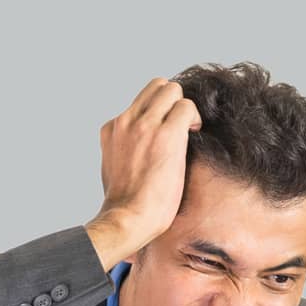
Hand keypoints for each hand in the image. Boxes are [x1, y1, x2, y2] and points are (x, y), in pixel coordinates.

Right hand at [87, 78, 201, 262]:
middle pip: (154, 87)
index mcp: (111, 130)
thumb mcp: (114, 170)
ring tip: (188, 129)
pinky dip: (194, 116)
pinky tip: (194, 133)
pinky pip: (186, 105)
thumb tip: (138, 154)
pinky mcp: (165, 133)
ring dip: (183, 106)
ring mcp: (144, 125)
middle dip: (172, 101)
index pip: (138, 105)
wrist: (127, 219)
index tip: (164, 135)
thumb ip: (124, 152)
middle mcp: (125, 121)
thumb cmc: (126, 206)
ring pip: (170, 89)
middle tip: (181, 125)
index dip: (157, 116)